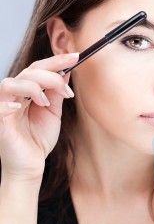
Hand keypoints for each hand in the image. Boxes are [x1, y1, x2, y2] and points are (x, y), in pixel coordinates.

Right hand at [0, 53, 78, 180]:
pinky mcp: (0, 122)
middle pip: (28, 72)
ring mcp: (5, 107)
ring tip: (46, 102)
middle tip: (67, 88)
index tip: (76, 57)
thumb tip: (66, 73)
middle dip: (51, 74)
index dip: (56, 61)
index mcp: (26, 92)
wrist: (31, 166)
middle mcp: (14, 96)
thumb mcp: (52, 113)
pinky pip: (0, 106)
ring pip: (11, 82)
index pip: (38, 69)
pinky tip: (23, 106)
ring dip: (33, 87)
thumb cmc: (38, 140)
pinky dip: (11, 103)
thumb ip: (56, 94)